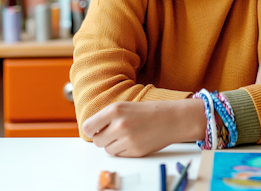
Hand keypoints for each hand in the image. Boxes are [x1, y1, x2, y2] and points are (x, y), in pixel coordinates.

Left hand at [81, 98, 205, 156]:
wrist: (172, 118)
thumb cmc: (149, 111)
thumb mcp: (125, 106)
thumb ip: (107, 117)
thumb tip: (91, 131)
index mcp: (115, 110)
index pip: (88, 127)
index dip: (91, 129)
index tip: (96, 129)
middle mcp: (119, 125)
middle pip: (97, 141)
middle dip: (103, 138)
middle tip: (114, 131)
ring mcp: (127, 140)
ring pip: (107, 149)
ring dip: (113, 144)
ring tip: (127, 135)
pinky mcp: (135, 151)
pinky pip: (119, 155)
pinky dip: (123, 150)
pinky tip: (134, 140)